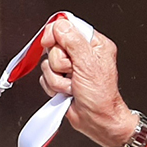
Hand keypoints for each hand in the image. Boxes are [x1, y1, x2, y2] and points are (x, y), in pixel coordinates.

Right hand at [39, 19, 137, 146]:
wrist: (96, 120)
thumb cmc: (101, 96)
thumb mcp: (88, 64)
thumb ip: (73, 41)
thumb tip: (60, 26)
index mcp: (94, 44)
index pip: (67, 27)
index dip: (55, 33)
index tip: (51, 42)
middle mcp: (81, 54)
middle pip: (53, 46)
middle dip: (59, 63)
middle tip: (72, 72)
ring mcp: (70, 68)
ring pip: (47, 64)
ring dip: (57, 78)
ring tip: (72, 85)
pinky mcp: (60, 80)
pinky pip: (45, 77)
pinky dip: (53, 86)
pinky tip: (67, 91)